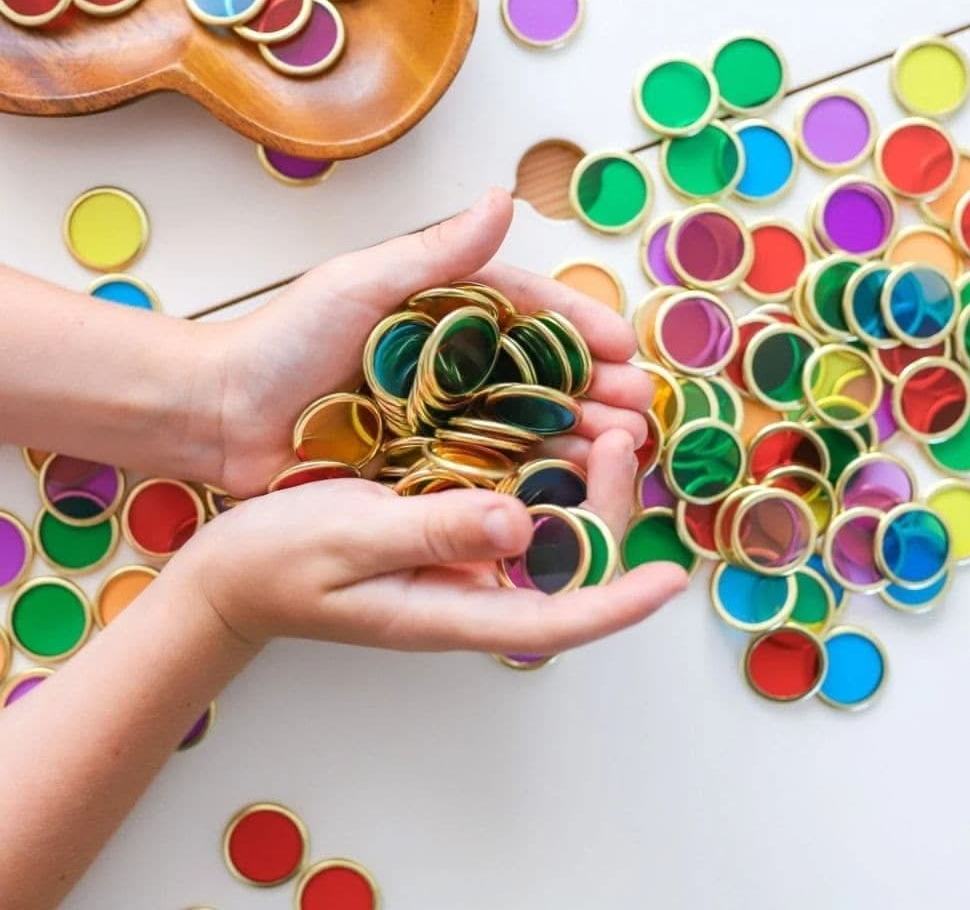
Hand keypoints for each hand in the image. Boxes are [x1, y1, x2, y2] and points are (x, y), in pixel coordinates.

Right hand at [178, 429, 686, 652]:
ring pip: (547, 533)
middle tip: (623, 431)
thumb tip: (521, 525)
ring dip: (584, 482)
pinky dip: (541, 466)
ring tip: (605, 418)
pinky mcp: (444, 531)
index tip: (671, 578)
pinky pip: (513, 506)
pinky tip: (548, 422)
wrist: (231, 571)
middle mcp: (468, 589)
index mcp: (450, 606)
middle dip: (609, 507)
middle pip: (566, 567)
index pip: (554, 618)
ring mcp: (458, 563)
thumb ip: (433, 533)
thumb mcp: (348, 539)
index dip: (617, 603)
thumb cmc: (276, 563)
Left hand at [207, 189, 652, 496]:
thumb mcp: (360, 285)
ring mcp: (441, 419)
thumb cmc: (283, 341)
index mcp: (444, 312)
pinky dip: (531, 478)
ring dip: (577, 437)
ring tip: (621, 449)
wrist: (222, 416)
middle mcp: (452, 365)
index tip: (624, 345)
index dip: (580, 328)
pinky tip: (570, 490)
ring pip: (525, 426)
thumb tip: (503, 198)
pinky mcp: (424, 466)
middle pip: (540, 376)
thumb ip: (435, 253)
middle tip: (639, 410)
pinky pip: (487, 471)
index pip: (528, 315)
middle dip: (595, 390)